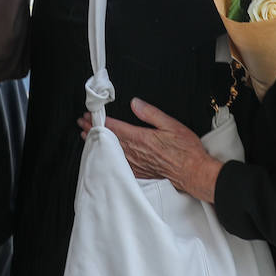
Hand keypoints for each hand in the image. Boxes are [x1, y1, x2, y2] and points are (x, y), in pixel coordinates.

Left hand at [80, 99, 223, 202]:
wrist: (193, 172)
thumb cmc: (185, 150)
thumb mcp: (171, 125)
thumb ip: (151, 113)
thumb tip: (136, 103)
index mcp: (141, 138)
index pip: (114, 128)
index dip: (99, 121)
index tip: (88, 116)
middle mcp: (136, 152)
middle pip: (109, 139)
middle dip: (93, 131)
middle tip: (81, 124)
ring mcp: (137, 164)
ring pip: (111, 152)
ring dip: (98, 143)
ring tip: (87, 138)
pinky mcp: (141, 172)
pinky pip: (119, 164)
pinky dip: (109, 158)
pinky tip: (105, 157)